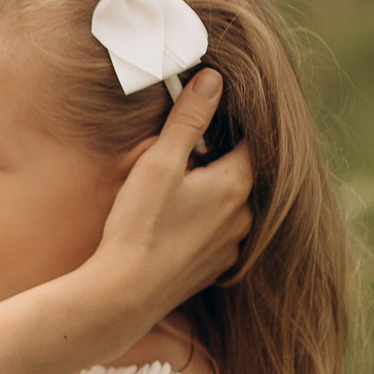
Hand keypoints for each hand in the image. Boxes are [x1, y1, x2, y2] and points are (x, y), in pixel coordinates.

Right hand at [93, 69, 254, 321]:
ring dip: (208, 193)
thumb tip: (213, 79)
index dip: (224, 125)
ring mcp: (232, 246)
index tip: (200, 119)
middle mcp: (245, 216)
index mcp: (237, 184)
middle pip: (238, 172)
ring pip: (228, 204)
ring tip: (172, 192)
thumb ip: (189, 119)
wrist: (125, 293)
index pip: (248, 139)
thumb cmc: (141, 225)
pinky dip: (201, 222)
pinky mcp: (215, 268)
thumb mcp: (160, 162)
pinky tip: (172, 224)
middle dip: (214, 160)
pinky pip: (216, 232)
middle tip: (178, 155)